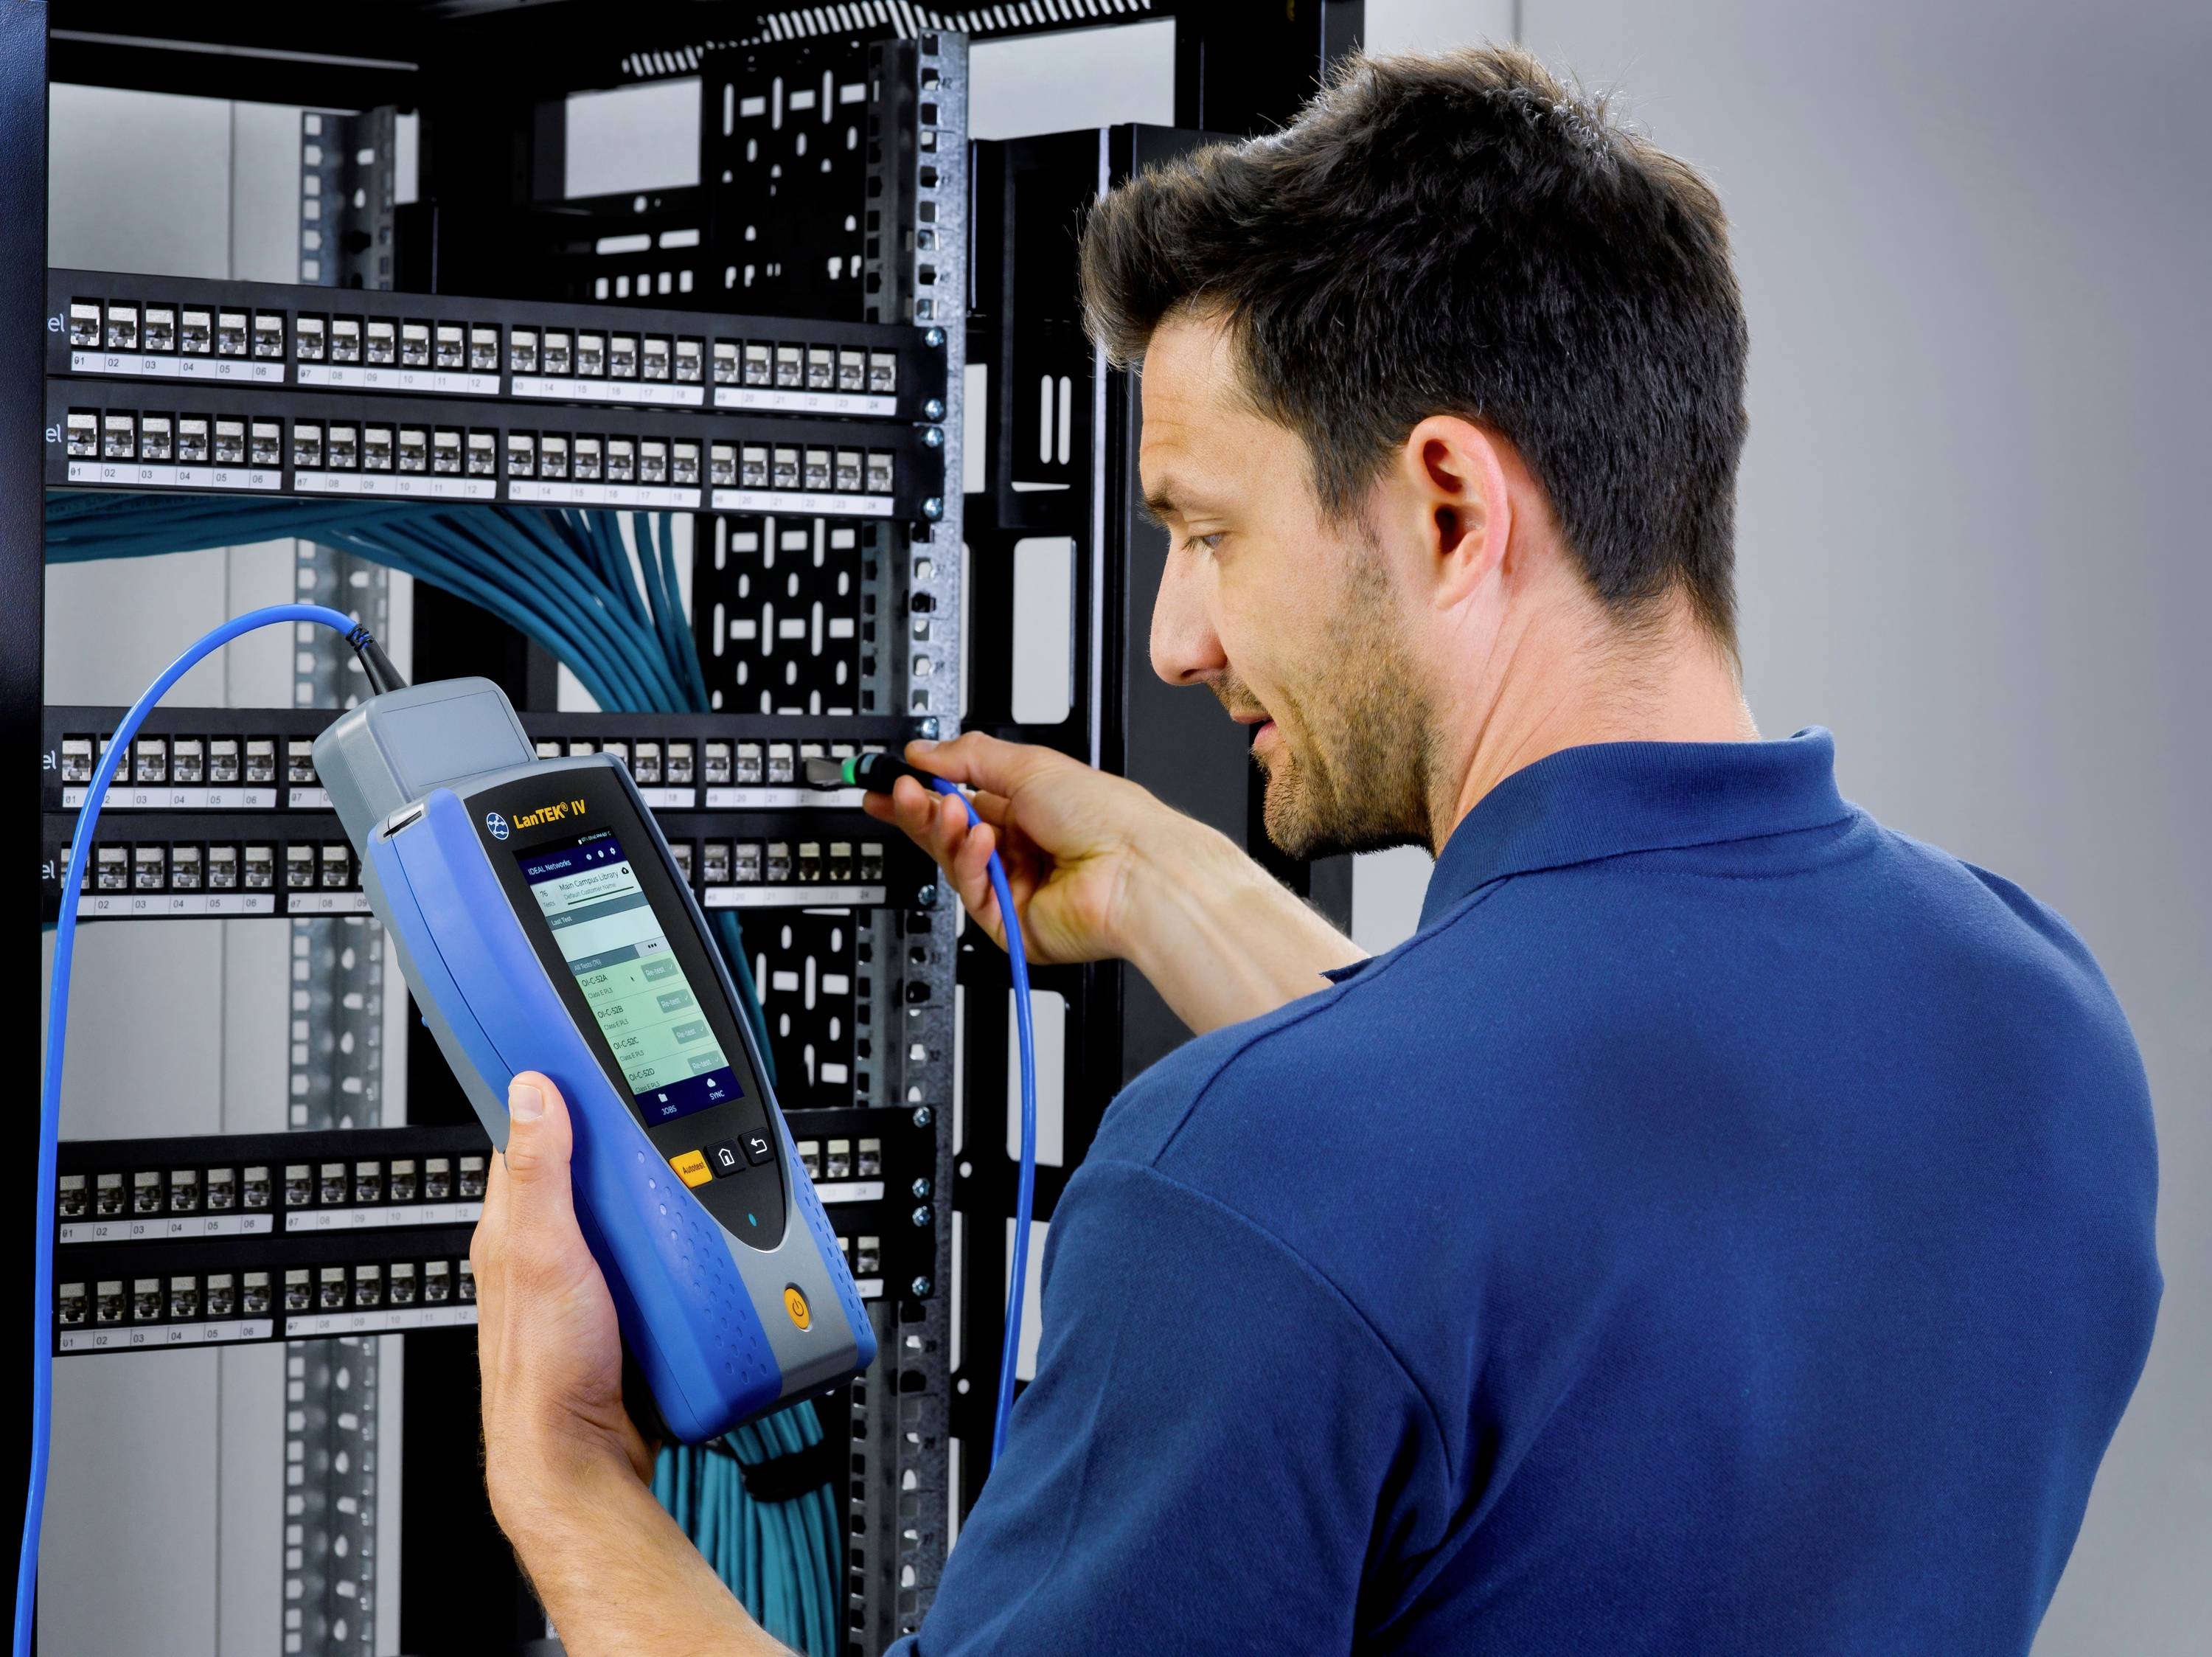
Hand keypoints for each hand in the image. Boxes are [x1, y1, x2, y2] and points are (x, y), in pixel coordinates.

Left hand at [469, 1074, 793, 1656]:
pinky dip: (679, 1244)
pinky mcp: (625, 1308)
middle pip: (592, 1173)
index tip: (591, 1063)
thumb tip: (529, 1090)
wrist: (582, 1460)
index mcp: (512, 1226)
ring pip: (628, 1215)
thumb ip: (538, 1172)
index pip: (533, 1137)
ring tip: (689, 1177)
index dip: (560, 1096)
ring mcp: (587, 1279)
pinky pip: (656, 1259)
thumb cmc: (545, 1372)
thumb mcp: (541, 1253)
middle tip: (665, 1125)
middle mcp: (545, 1249)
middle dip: (629, 1148)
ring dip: (661, 1197)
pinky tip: (700, 1239)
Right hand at [861, 733, 1212, 966]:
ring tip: (949, 811)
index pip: (960, 800)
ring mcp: (1016, 888)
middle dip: (921, 812)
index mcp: (1030, 809)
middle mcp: (1022, 849)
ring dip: (946, 832)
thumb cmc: (1110, 818)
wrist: (1139, 870)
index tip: (891, 782)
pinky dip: (970, 863)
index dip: (922, 793)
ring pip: (954, 863)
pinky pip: (971, 893)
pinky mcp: (1011, 925)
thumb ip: (970, 757)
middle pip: (950, 834)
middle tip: (900, 792)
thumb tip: (926, 751)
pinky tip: (980, 842)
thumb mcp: (1031, 765)